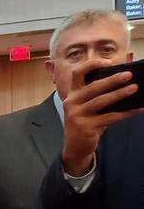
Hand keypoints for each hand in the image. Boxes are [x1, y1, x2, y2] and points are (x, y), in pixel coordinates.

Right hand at [62, 59, 143, 175]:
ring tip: (134, 88)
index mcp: (72, 94)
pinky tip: (137, 109)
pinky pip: (109, 117)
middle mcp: (71, 102)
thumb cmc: (87, 121)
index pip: (77, 74)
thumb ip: (100, 92)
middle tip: (129, 75)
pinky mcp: (85, 127)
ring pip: (101, 101)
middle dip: (112, 80)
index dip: (91, 65)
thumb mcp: (89, 106)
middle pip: (93, 87)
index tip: (108, 62)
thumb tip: (126, 79)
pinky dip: (125, 113)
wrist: (76, 146)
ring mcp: (76, 115)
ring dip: (119, 94)